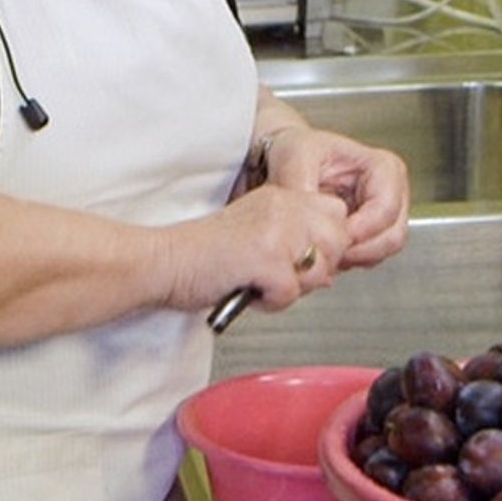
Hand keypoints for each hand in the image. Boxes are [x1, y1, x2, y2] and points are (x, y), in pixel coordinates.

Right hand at [164, 184, 352, 312]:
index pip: (336, 214)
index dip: (325, 244)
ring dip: (293, 288)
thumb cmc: (201, 256)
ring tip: (258, 284)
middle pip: (337, 242)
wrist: (164, 262)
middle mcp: (282, 207)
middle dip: (315, 268)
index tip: (298, 261)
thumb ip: (294, 244)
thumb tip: (328, 272)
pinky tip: (246, 291)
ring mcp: (276, 230)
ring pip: (320, 269)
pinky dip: (270, 303)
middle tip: (278, 276)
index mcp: (279, 197)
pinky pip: (292, 293)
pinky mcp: (265, 257)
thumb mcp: (256, 235)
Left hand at [258, 114, 409, 271]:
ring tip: (324, 251)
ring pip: (383, 251)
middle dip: (360, 251)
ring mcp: (384, 215)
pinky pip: (369, 258)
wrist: (286, 159)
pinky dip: (349, 260)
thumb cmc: (297, 150)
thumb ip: (302, 184)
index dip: (362, 230)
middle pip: (393, 236)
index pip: (386, 208)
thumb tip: (311, 217)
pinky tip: (325, 250)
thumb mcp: (295, 155)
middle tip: (329, 253)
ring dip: (354, 258)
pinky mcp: (371, 233)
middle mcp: (391, 192)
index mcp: (383, 167)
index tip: (334, 237)